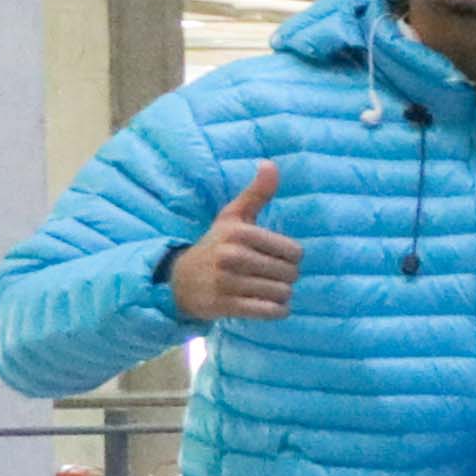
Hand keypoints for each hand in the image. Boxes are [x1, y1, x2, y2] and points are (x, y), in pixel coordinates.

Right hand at [166, 164, 299, 324]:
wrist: (180, 281)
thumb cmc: (216, 245)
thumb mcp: (233, 217)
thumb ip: (257, 193)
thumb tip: (271, 163)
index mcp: (239, 233)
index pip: (295, 252)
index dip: (291, 257)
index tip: (274, 257)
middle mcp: (232, 256)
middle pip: (291, 274)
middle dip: (285, 277)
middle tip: (267, 275)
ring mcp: (227, 282)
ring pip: (283, 294)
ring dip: (280, 295)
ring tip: (262, 288)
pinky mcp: (225, 306)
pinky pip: (272, 312)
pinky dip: (275, 310)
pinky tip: (264, 304)